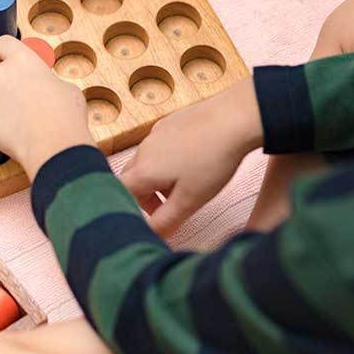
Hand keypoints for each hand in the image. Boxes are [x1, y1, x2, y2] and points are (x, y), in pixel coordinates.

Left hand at [0, 36, 93, 179]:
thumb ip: (47, 81)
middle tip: (19, 101)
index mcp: (23, 59)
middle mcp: (0, 72)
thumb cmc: (64, 116)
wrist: (53, 143)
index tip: (7, 60)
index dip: (5, 53)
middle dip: (4, 83)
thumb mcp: (65, 88)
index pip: (3, 43)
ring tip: (12, 121)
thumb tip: (45, 87)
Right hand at [119, 78, 263, 236]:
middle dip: (145, 196)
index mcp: (143, 172)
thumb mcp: (190, 200)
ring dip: (157, 178)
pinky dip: (168, 158)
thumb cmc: (213, 161)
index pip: (120, 194)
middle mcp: (143, 150)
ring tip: (186, 184)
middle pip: (131, 178)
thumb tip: (150, 236)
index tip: (149, 217)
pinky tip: (193, 160)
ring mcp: (155, 133)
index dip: (129, 209)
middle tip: (169, 206)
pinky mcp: (169, 122)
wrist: (233, 117)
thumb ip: (166, 222)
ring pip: (146, 162)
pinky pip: (160, 145)